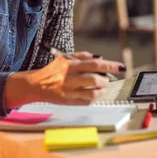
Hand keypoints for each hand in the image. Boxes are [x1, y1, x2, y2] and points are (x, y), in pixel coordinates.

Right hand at [5, 54, 125, 107]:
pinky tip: (94, 94)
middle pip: (95, 80)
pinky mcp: (68, 101)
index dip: (110, 66)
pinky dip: (94, 98)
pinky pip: (87, 102)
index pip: (94, 64)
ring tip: (101, 87)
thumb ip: (82, 56)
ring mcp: (69, 91)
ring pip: (92, 93)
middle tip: (106, 79)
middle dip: (105, 80)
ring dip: (101, 90)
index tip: (121, 67)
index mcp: (70, 65)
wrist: (35, 85)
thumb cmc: (52, 70)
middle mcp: (70, 78)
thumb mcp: (65, 58)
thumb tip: (100, 58)